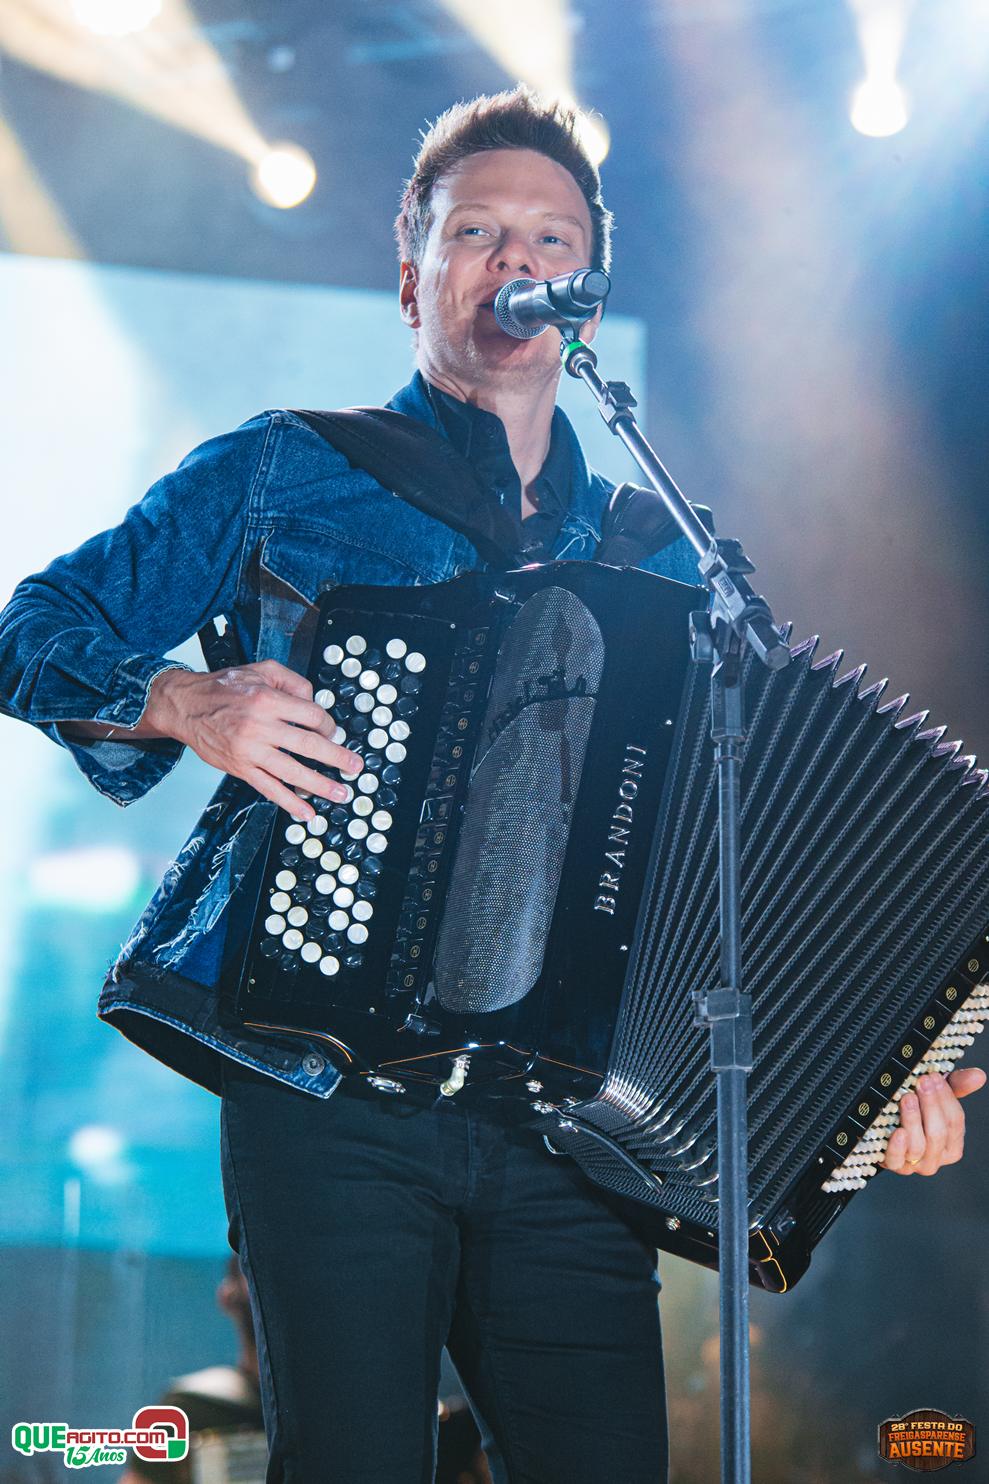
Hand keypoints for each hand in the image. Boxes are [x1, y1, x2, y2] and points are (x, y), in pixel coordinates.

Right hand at [146, 661, 360, 818]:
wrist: (185, 706)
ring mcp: (250, 750)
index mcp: (268, 700)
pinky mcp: (240, 767)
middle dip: (337, 758)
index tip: (334, 733)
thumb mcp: (260, 669)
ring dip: (320, 785)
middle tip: (355, 767)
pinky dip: (289, 802)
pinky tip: (305, 812)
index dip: (329, 725)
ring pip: (292, 771)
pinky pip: (269, 788)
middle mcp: (260, 726)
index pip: (312, 716)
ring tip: (340, 794)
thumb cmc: (223, 687)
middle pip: (309, 745)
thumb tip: (314, 701)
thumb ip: (292, 681)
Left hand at [882, 1067, 985, 1175]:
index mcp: (952, 1145)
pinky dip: (897, 1146)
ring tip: (907, 1098)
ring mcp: (915, 1164)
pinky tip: (898, 1131)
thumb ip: (957, 1086)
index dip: (945, 1098)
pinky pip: (896, 1160)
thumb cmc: (918, 1115)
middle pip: (938, 1133)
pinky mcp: (894, 1166)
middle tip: (921, 1083)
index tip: (934, 1076)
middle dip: (930, 1105)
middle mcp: (936, 1158)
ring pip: (919, 1146)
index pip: (955, 1122)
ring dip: (913, 1120)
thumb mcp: (936, 1099)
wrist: (885, 1132)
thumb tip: (979, 1075)